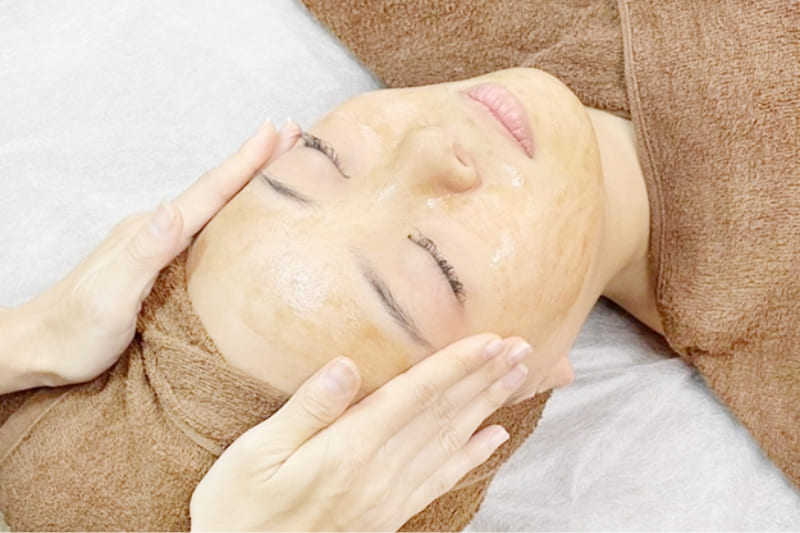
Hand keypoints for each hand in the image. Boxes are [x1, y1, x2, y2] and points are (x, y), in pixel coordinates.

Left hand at [0, 119, 299, 392]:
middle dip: (256, 161)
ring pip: (213, 206)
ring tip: (280, 164)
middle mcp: (157, 230)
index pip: (209, 193)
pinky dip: (232, 211)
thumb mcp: (108, 297)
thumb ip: (142, 253)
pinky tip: (242, 216)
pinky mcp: (160, 264)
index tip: (278, 132)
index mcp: (152, 232)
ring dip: (247, 182)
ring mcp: (157, 245)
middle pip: (216, 190)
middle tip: (295, 135)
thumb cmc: (73, 332)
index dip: (246, 163)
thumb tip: (173, 209)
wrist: (38, 348)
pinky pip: (206, 228)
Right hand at [190, 334, 528, 531]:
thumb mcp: (255, 455)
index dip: (456, 364)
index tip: (490, 339)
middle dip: (485, 377)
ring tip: (516, 379)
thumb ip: (307, 409)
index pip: (416, 395)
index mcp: (350, 448)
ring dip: (487, 406)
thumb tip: (347, 365)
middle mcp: (380, 471)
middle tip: (521, 349)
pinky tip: (494, 438)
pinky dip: (472, 456)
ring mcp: (389, 495)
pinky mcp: (390, 513)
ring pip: (451, 441)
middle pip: (445, 414)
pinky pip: (442, 480)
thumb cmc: (240, 510)